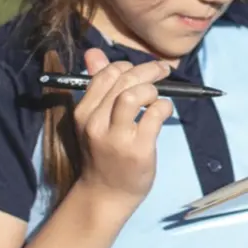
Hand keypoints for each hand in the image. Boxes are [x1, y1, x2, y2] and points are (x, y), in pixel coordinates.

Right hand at [73, 48, 172, 209]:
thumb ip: (97, 86)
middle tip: (163, 71)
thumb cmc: (103, 155)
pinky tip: (164, 111)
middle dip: (148, 70)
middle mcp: (96, 122)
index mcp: (83, 112)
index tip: (141, 70)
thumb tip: (94, 53)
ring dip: (153, 90)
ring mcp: (117, 137)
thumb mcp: (93, 120)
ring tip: (157, 97)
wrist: (106, 194)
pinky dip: (164, 106)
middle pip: (123, 80)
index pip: (105, 75)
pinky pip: (155, 114)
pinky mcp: (138, 148)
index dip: (127, 66)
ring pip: (135, 95)